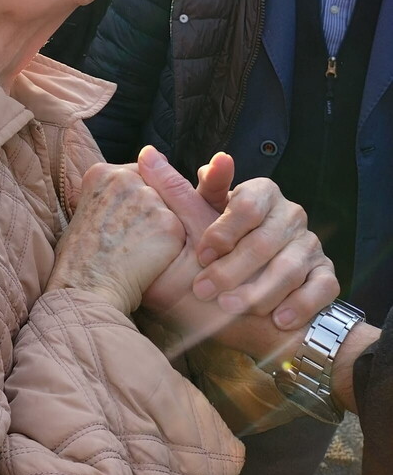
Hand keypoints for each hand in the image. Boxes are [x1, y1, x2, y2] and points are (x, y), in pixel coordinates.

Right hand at [46, 161, 184, 315]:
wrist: (86, 289)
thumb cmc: (80, 258)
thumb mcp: (85, 210)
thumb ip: (110, 190)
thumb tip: (137, 169)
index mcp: (101, 173)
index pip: (138, 172)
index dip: (135, 200)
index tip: (122, 221)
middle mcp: (125, 178)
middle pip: (155, 188)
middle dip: (150, 210)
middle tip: (128, 239)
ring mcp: (148, 199)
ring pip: (168, 209)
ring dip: (160, 229)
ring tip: (136, 251)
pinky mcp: (168, 223)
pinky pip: (178, 232)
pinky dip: (169, 250)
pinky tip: (148, 262)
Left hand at [138, 147, 338, 362]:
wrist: (263, 284)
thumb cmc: (224, 243)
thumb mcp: (201, 215)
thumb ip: (179, 190)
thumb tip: (148, 155)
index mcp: (262, 193)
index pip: (246, 206)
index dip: (222, 231)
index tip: (201, 254)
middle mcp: (290, 215)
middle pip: (264, 241)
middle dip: (232, 269)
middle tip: (204, 291)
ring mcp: (310, 245)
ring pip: (290, 267)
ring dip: (259, 291)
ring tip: (231, 308)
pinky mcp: (327, 273)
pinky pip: (321, 288)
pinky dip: (300, 304)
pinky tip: (277, 319)